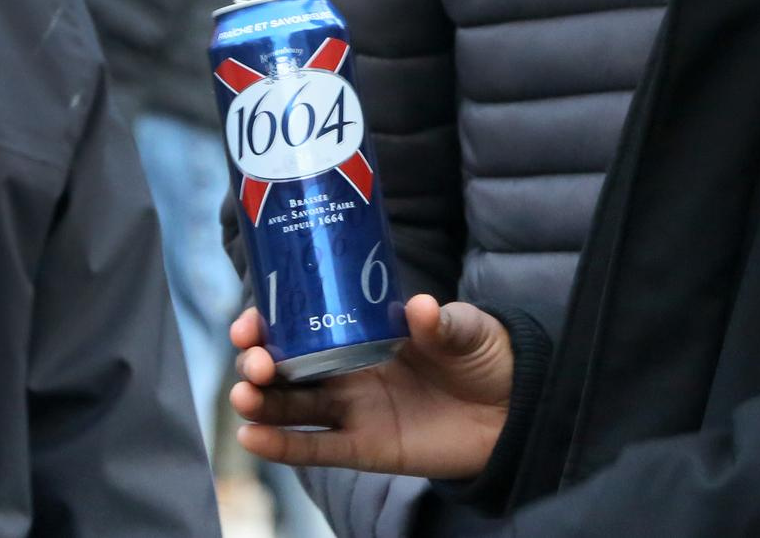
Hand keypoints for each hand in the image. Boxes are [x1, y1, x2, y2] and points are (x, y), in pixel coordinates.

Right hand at [229, 294, 512, 477]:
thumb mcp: (469, 328)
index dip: (269, 322)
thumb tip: (419, 309)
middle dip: (259, 364)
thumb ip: (443, 323)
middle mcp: (348, 371)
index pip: (303, 325)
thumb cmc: (486, 356)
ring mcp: (354, 410)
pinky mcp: (366, 448)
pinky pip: (317, 449)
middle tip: (255, 362)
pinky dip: (283, 445)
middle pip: (287, 368)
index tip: (250, 322)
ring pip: (293, 408)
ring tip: (243, 397)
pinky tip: (252, 438)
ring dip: (261, 404)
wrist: (516, 409)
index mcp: (362, 331)